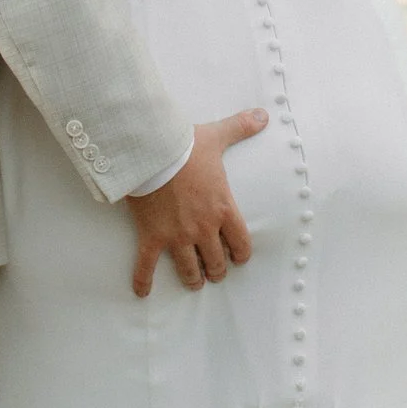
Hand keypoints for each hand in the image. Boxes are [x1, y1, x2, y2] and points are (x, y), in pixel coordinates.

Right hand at [124, 109, 264, 296]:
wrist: (150, 152)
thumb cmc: (185, 146)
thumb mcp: (217, 136)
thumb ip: (241, 127)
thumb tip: (263, 114)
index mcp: (222, 208)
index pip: (241, 242)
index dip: (241, 254)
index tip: (238, 258)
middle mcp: (203, 228)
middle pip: (216, 261)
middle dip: (217, 269)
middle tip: (215, 271)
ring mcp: (177, 236)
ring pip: (190, 269)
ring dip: (193, 278)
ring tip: (194, 283)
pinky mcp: (152, 237)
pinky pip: (147, 266)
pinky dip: (143, 282)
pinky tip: (142, 293)